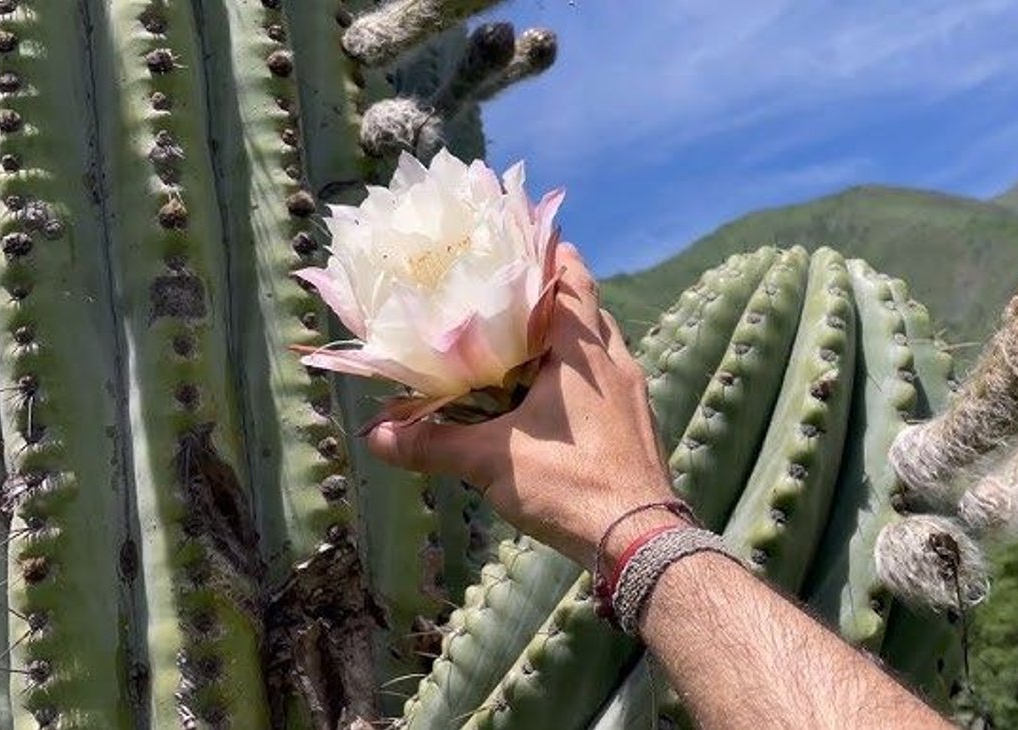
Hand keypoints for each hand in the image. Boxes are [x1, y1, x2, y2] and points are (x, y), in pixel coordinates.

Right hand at [367, 243, 682, 567]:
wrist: (640, 539)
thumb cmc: (571, 483)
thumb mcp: (492, 461)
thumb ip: (434, 444)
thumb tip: (378, 436)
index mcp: (584, 352)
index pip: (572, 280)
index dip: (548, 255)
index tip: (519, 241)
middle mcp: (615, 362)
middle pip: (586, 310)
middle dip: (550, 298)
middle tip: (508, 294)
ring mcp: (633, 395)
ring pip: (599, 350)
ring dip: (566, 342)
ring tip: (522, 346)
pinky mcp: (637, 426)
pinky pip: (607, 385)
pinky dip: (579, 380)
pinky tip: (550, 402)